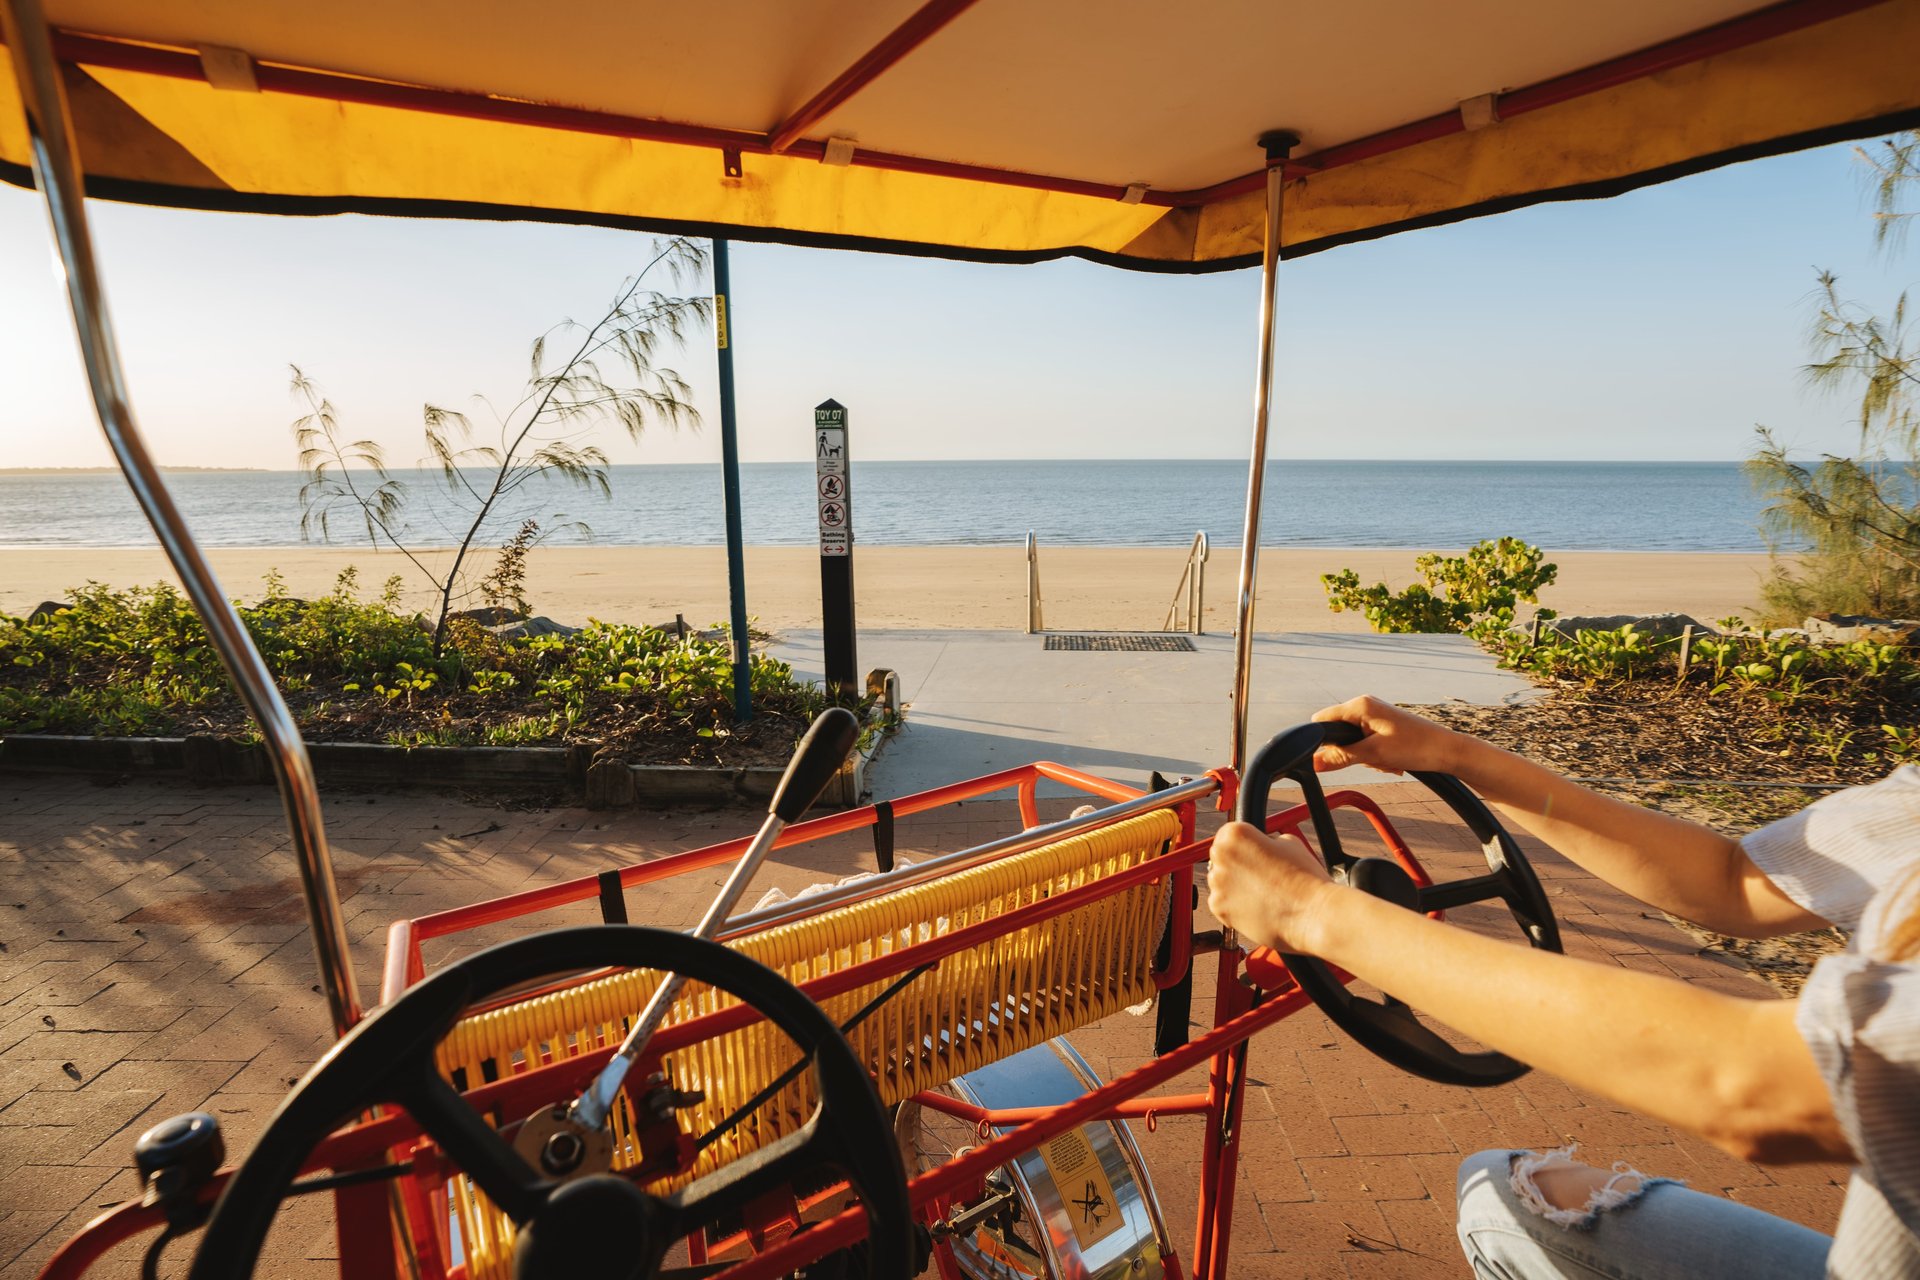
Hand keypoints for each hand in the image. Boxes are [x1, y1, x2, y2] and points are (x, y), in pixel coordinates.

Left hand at [1207, 821, 1335, 953]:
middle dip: (1237, 867)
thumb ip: (1266, 842)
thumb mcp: (1289, 843)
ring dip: (1236, 887)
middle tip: (1262, 877)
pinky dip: (1236, 907)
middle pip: (1222, 859)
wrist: (1313, 913)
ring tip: (1264, 894)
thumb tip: (1260, 847)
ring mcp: (1217, 884)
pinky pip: (1223, 905)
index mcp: (1234, 835)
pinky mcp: (1219, 909)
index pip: (1228, 836)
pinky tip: (1258, 907)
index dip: (1245, 847)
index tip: (1254, 856)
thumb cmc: (1304, 878)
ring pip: (1221, 883)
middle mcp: (1220, 857)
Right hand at [1310, 695, 1468, 775]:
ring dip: (1367, 758)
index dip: (1322, 742)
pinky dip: (1376, 756)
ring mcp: (1374, 716)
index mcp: (1359, 705)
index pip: (1321, 721)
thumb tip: (1314, 763)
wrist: (1447, 751)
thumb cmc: (1415, 747)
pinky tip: (1393, 761)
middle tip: (1374, 760)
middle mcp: (1365, 706)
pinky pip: (1367, 744)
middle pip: (1338, 734)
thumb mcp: (1373, 754)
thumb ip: (1340, 757)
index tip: (1337, 758)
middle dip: (1352, 753)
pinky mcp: (1383, 726)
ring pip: (1353, 742)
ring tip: (1388, 761)